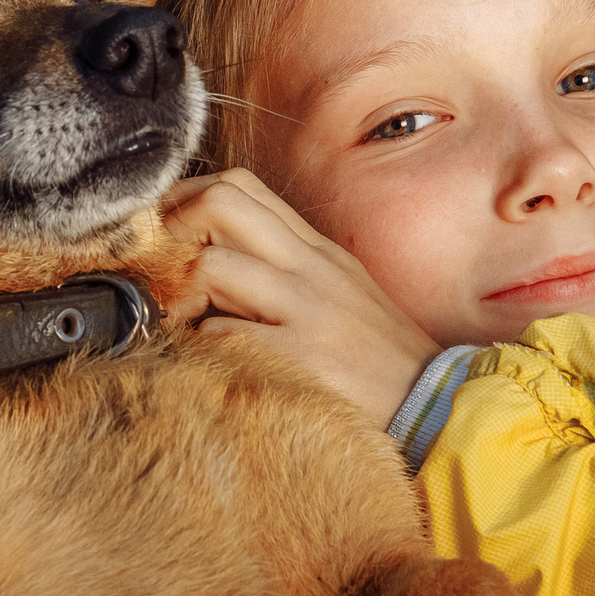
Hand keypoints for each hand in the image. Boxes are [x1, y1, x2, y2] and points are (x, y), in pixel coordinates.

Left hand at [163, 169, 440, 428]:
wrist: (438, 408)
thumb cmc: (379, 362)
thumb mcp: (339, 297)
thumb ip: (282, 272)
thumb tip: (206, 261)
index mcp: (317, 251)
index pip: (241, 188)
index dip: (185, 200)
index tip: (161, 233)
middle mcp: (311, 268)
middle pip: (222, 203)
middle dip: (171, 229)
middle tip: (155, 272)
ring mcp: (307, 309)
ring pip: (211, 266)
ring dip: (179, 298)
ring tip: (181, 329)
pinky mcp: (300, 356)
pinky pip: (222, 335)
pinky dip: (200, 348)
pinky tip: (209, 366)